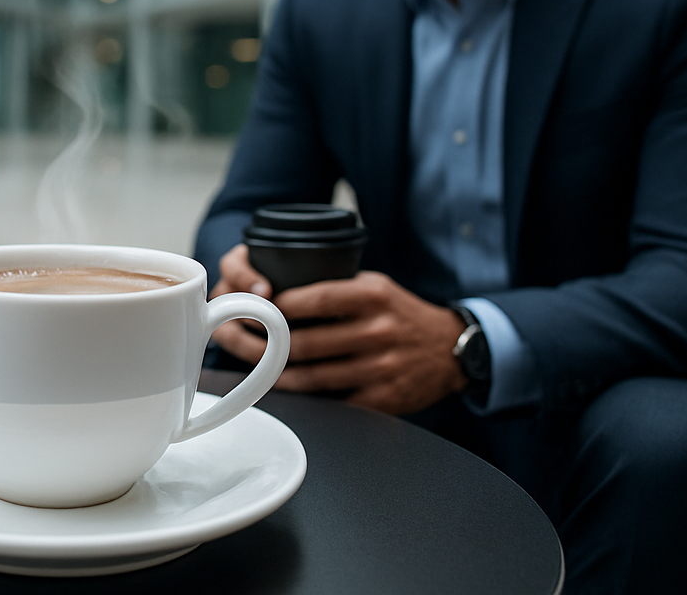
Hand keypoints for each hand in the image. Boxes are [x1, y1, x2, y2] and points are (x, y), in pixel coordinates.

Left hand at [211, 245, 466, 414]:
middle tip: (235, 337)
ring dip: (275, 373)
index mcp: (372, 296)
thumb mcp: (374, 286)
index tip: (252, 307)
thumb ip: (334, 286)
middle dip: (264, 342)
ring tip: (249, 364)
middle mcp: (378, 331)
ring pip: (313, 377)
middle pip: (306, 343)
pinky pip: (332, 401)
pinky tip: (283, 388)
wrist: (451, 349)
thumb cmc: (400, 313)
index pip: (314, 298)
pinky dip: (304, 397)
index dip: (277, 306)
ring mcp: (381, 368)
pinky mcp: (383, 399)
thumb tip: (273, 290)